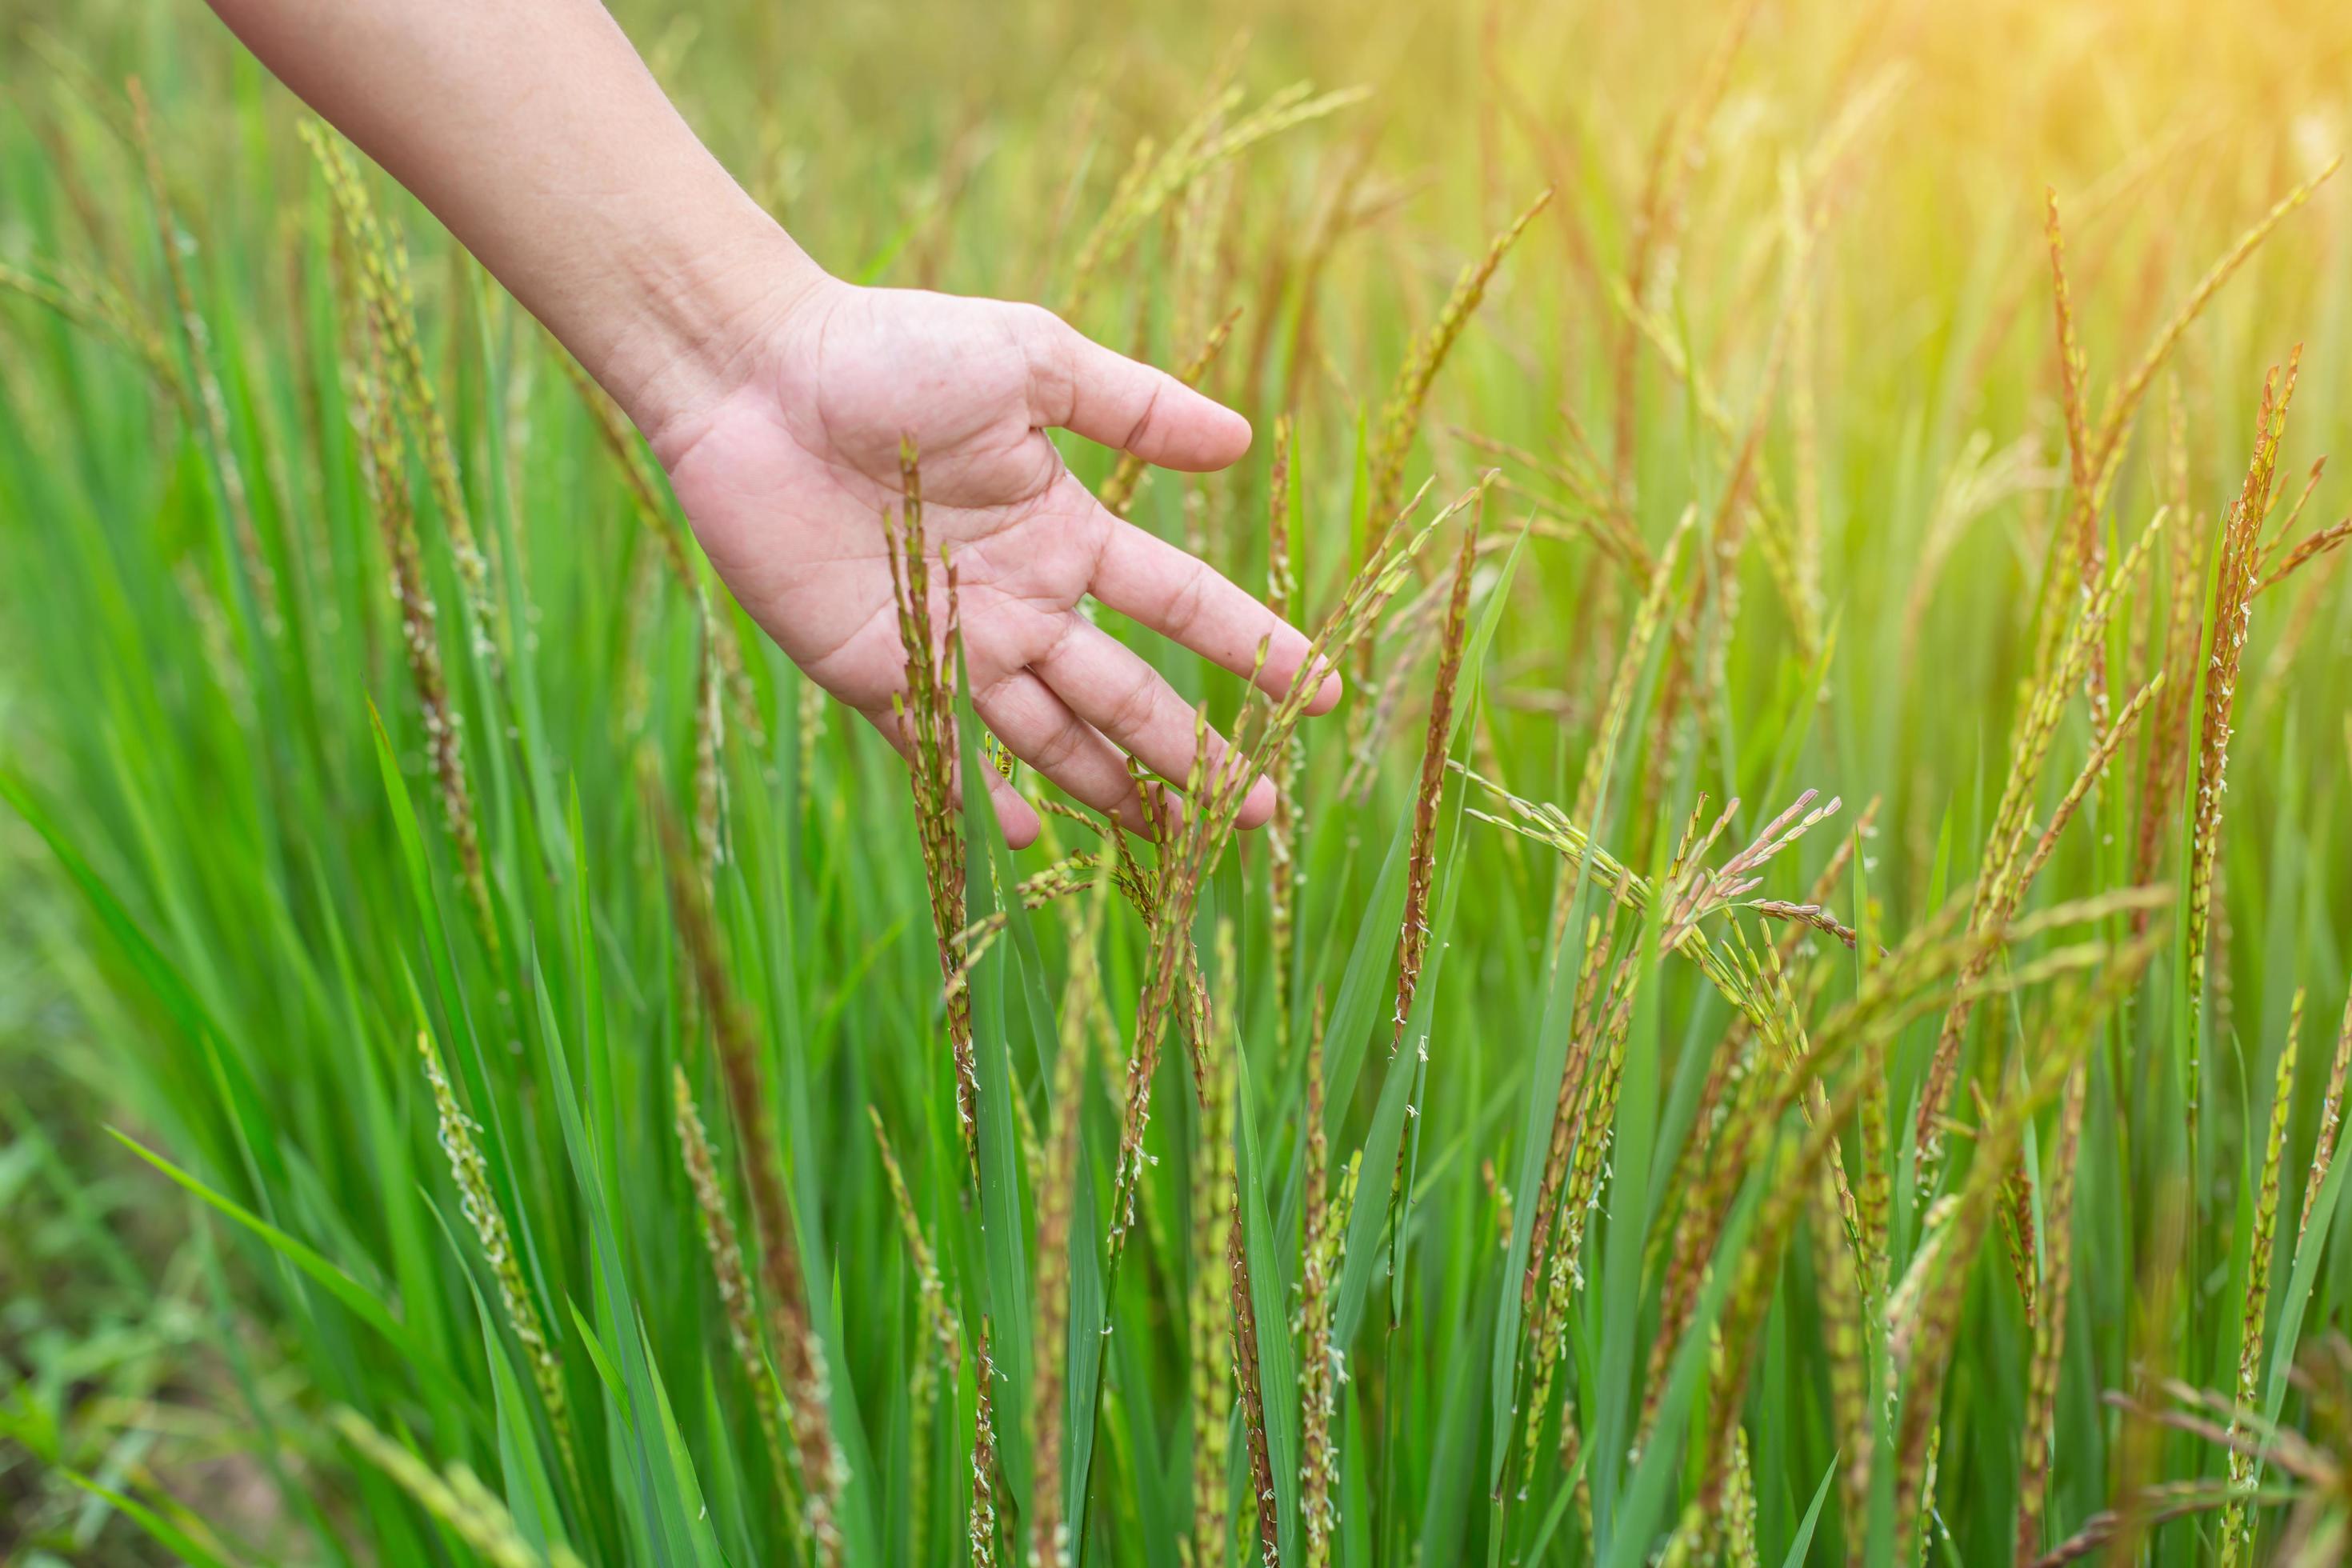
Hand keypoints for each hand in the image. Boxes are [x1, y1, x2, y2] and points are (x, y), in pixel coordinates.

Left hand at [652, 275, 1340, 847]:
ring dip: (1113, 786)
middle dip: (1198, 753)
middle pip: (1127, 692)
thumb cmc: (892, 351)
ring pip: (1051, 734)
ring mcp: (951, 641)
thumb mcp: (1032, 362)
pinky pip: (941, 746)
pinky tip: (1031, 836)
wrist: (756, 377)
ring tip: (1175, 843)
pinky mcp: (876, 668)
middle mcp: (1020, 598)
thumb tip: (1242, 441)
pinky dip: (983, 792)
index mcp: (1065, 528)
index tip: (1322, 693)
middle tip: (1263, 813)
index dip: (1254, 647)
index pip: (1180, 603)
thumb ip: (1135, 407)